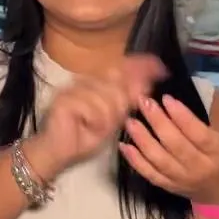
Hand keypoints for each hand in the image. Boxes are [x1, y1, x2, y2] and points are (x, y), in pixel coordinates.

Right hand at [29, 55, 165, 172]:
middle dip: (121, 102)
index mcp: (94, 82)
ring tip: (96, 127)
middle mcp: (82, 80)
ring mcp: (72, 88)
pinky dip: (95, 121)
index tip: (160, 66)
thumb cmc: (83, 136)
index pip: (119, 67)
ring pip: (106, 96)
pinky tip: (88, 127)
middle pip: (115, 82)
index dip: (139, 65)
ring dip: (106, 117)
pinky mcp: (64, 100)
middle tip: (110, 121)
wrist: (58, 152)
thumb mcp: (112, 119)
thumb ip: (126, 101)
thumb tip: (146, 84)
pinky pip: (93, 107)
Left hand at [120, 95, 218, 204]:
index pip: (199, 136)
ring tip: (130, 120)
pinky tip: (123, 145)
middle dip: (158, 123)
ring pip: (159, 160)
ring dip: (142, 141)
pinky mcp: (168, 186)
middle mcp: (198, 168)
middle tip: (144, 102)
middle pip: (176, 146)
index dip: (183, 118)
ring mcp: (181, 179)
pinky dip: (135, 162)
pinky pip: (150, 175)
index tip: (168, 99)